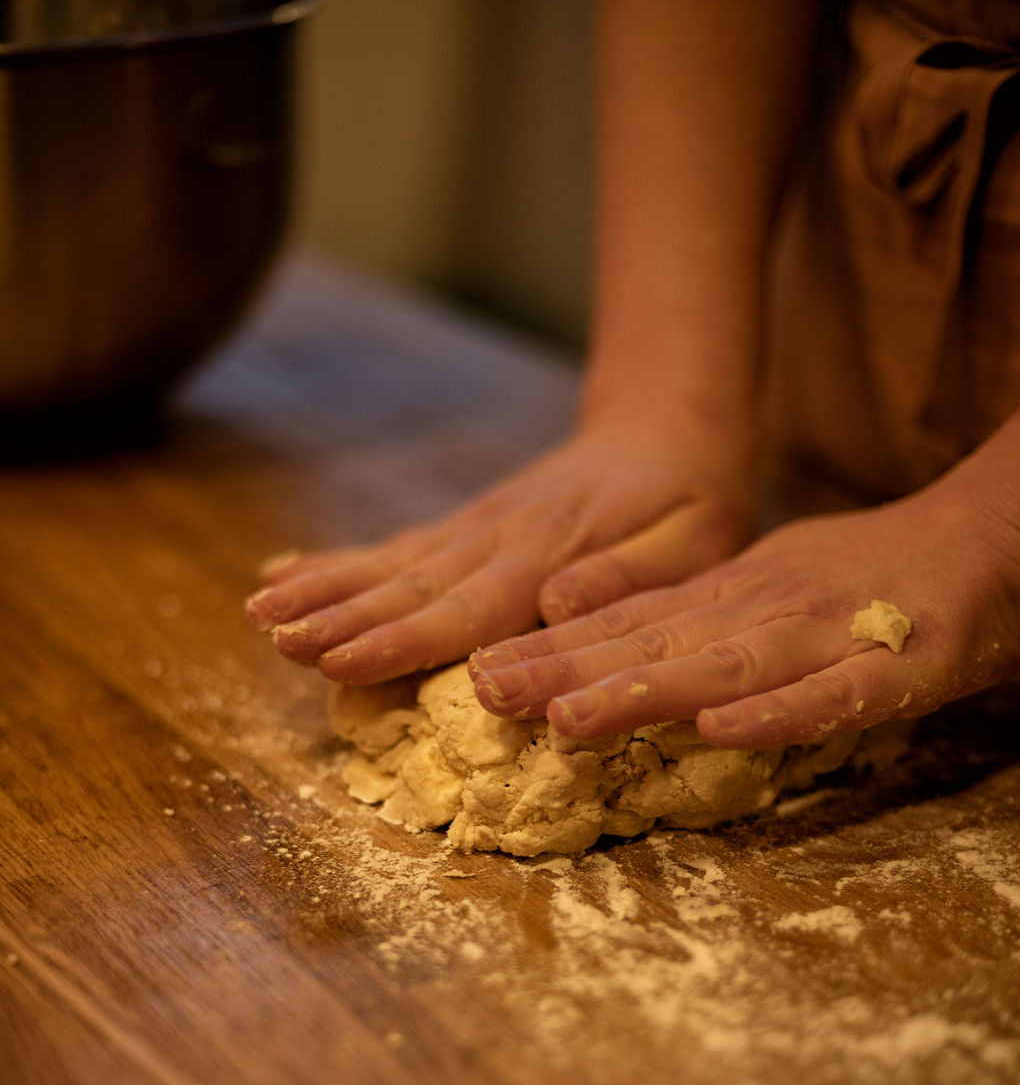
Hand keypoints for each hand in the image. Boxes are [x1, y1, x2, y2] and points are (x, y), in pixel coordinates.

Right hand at [244, 423, 751, 682]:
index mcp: (550, 554)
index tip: (339, 658)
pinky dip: (337, 565)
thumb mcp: (696, 538)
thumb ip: (630, 574)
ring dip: (323, 590)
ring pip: (390, 566)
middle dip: (338, 616)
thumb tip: (559, 605)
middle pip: (408, 586)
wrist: (668, 426)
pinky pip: (396, 550)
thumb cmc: (694, 497)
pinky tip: (284, 576)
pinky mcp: (467, 529)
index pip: (465, 606)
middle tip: (273, 638)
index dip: (400, 639)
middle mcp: (498, 540)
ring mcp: (475, 531)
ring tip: (258, 612)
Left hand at [469, 472, 1019, 746]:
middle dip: (568, 673)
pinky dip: (777, 714)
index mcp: (730, 598)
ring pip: (725, 668)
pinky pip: (832, 697)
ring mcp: (826, 638)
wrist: (989, 537)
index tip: (477, 671)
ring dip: (645, 693)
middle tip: (485, 694)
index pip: (629, 626)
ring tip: (568, 719)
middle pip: (656, 646)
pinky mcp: (897, 669)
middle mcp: (763, 613)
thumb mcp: (759, 584)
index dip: (553, 650)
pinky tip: (720, 731)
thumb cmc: (865, 574)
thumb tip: (590, 636)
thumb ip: (686, 616)